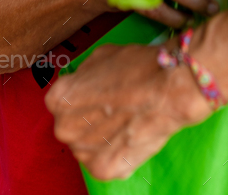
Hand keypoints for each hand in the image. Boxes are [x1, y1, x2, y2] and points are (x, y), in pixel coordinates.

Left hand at [45, 39, 209, 179]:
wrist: (168, 90)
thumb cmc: (136, 68)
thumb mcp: (100, 56)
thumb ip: (83, 74)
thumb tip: (82, 82)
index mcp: (59, 99)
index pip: (61, 100)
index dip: (80, 95)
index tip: (95, 93)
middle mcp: (64, 129)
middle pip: (71, 125)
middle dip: (86, 117)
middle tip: (110, 108)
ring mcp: (83, 152)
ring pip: (86, 145)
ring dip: (98, 137)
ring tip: (122, 121)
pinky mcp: (104, 170)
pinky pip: (104, 160)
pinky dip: (115, 152)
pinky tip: (129, 134)